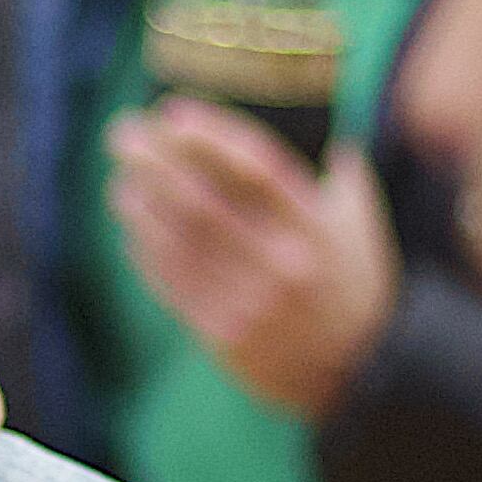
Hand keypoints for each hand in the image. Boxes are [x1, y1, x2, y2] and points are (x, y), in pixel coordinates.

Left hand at [103, 104, 399, 420]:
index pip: (256, 168)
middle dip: (154, 161)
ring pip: (180, 241)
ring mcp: (250, 301)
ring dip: (142, 204)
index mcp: (316, 228)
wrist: (356, 369)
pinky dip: (147, 248)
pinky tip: (133, 224)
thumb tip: (322, 118)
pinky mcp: (224, 333)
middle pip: (204, 199)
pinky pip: (174, 282)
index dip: (210, 136)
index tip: (171, 112)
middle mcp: (282, 262)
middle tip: (121, 134)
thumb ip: (342, 172)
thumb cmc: (353, 283)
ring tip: (121, 177)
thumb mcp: (360, 225)